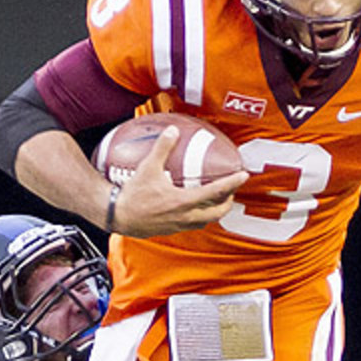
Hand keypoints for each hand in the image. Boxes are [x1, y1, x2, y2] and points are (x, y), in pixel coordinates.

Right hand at [110, 126, 248, 237]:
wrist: (117, 216)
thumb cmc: (132, 194)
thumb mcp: (147, 167)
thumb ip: (162, 148)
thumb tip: (173, 130)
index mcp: (183, 202)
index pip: (215, 192)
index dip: (232, 183)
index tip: (243, 175)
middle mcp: (185, 216)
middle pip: (218, 213)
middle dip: (228, 202)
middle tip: (231, 190)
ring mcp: (180, 225)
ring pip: (207, 221)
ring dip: (216, 210)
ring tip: (217, 198)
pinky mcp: (172, 229)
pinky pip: (194, 224)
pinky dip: (201, 215)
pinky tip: (195, 205)